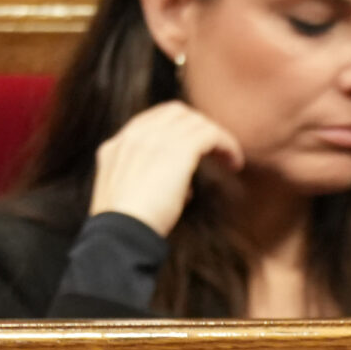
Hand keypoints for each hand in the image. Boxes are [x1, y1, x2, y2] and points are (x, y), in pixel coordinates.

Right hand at [88, 101, 245, 236]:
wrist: (121, 235)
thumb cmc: (126, 231)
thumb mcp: (127, 200)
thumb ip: (147, 183)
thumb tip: (183, 187)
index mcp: (117, 147)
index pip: (152, 122)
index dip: (177, 131)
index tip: (193, 148)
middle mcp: (135, 135)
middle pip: (176, 113)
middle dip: (198, 127)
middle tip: (214, 149)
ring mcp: (155, 138)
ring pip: (196, 122)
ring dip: (216, 138)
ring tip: (229, 159)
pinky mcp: (179, 149)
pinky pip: (211, 134)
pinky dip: (226, 145)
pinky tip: (234, 163)